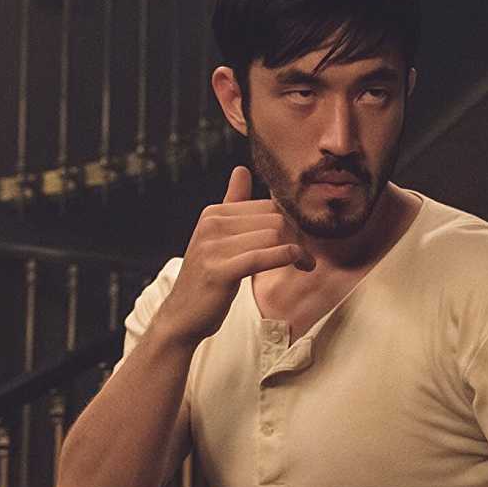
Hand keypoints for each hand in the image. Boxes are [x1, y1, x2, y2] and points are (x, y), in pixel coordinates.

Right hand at [156, 166, 314, 343]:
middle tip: (305, 256)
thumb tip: (241, 170)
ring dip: (298, 250)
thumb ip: (232, 204)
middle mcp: (211, 224)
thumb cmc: (207, 279)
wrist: (182, 317)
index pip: (268, 206)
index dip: (290, 223)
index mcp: (213, 213)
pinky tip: (301, 264)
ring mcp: (213, 247)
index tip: (299, 241)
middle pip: (274, 218)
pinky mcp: (220, 270)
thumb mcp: (217, 238)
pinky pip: (264, 256)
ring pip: (273, 235)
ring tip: (305, 264)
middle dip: (296, 236)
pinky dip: (289, 257)